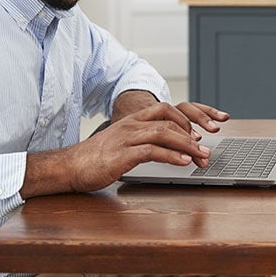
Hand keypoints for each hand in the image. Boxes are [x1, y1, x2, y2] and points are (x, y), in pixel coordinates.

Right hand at [21, 101, 228, 196]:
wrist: (69, 166)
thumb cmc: (94, 158)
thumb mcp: (120, 144)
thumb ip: (140, 142)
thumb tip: (163, 151)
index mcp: (131, 121)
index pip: (164, 110)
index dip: (185, 120)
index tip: (198, 135)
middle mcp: (131, 125)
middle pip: (169, 121)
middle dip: (192, 135)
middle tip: (206, 151)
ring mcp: (126, 139)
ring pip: (164, 134)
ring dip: (187, 146)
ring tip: (201, 158)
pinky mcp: (122, 155)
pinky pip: (152, 151)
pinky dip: (171, 156)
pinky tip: (183, 163)